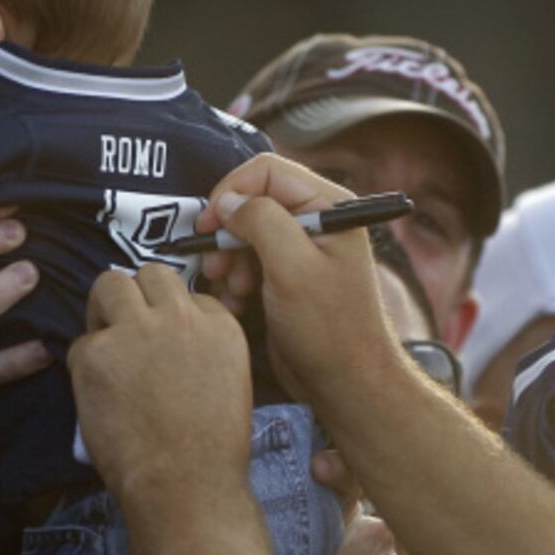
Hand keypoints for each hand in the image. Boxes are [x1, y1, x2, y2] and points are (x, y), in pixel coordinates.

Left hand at [71, 264, 252, 497]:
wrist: (186, 484)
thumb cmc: (212, 450)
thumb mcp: (230, 382)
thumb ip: (203, 349)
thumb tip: (172, 346)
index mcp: (220, 325)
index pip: (190, 296)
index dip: (172, 318)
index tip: (166, 343)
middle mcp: (180, 316)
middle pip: (151, 274)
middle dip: (138, 296)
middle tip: (128, 329)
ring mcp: (136, 329)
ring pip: (110, 284)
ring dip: (106, 308)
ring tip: (106, 345)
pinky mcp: (96, 352)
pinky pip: (82, 343)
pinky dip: (86, 365)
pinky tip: (99, 395)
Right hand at [198, 154, 401, 405]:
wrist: (345, 382)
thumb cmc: (330, 329)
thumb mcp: (294, 269)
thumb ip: (261, 222)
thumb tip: (228, 202)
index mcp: (329, 206)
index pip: (266, 171)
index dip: (230, 191)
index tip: (209, 226)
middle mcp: (316, 220)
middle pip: (252, 201)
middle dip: (228, 234)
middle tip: (215, 268)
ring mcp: (301, 249)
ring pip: (245, 233)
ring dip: (229, 261)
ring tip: (234, 293)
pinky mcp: (287, 277)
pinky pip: (248, 262)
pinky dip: (235, 281)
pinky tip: (238, 306)